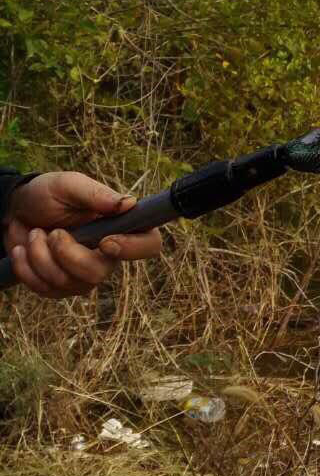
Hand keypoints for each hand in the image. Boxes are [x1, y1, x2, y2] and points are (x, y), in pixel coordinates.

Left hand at [4, 172, 161, 298]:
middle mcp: (108, 254)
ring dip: (41, 257)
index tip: (105, 242)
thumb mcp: (68, 185)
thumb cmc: (46, 194)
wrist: (14, 211)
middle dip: (67, 255)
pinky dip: (26, 268)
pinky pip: (46, 290)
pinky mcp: (60, 286)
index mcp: (119, 226)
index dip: (133, 249)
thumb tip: (129, 203)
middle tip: (52, 232)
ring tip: (35, 234)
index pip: (149, 244)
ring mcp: (84, 273)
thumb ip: (96, 193)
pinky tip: (23, 251)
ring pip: (70, 283)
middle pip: (99, 273)